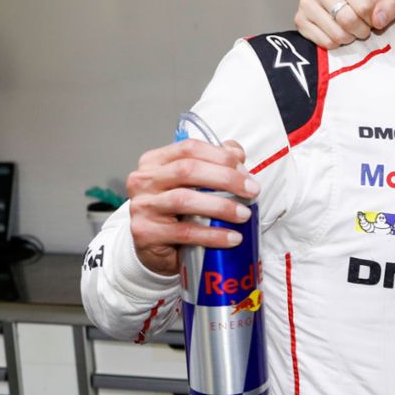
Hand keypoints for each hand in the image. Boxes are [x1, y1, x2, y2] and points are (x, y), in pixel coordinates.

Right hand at [125, 140, 258, 275]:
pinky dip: (213, 235)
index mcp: (155, 162)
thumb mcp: (193, 184)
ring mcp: (142, 207)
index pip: (189, 148)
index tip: (245, 172)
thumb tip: (236, 151)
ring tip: (244, 215)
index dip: (221, 157)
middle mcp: (144, 181)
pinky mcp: (145, 233)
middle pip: (188, 170)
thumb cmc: (176, 211)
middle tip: (252, 191)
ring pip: (184, 200)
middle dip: (226, 179)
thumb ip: (213, 163)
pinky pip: (185, 232)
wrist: (154, 246)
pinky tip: (232, 237)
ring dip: (221, 206)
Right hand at [295, 0, 394, 48]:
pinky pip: (325, 43)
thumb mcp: (381, 3)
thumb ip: (389, 7)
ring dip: (349, 38)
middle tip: (363, 29)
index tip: (374, 21)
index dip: (373, 20)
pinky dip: (336, 44)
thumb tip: (379, 19)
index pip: (363, 6)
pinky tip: (336, 33)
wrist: (344, 12)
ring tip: (350, 30)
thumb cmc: (362, 5)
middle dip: (361, 30)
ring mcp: (305, 3)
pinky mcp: (299, 21)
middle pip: (347, 20)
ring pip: (336, 34)